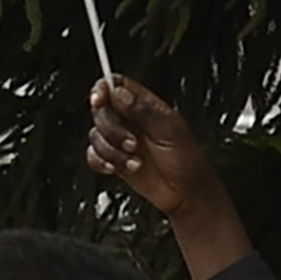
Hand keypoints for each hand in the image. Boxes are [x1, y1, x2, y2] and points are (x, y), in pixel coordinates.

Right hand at [82, 76, 251, 277]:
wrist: (187, 194)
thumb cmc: (187, 160)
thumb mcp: (170, 131)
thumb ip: (143, 111)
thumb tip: (119, 93)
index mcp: (145, 105)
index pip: (116, 85)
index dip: (103, 88)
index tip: (100, 100)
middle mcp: (130, 120)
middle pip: (101, 111)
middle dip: (112, 129)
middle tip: (132, 142)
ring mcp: (121, 140)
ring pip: (96, 135)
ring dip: (111, 150)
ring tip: (134, 160)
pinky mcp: (114, 160)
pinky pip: (93, 156)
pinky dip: (101, 162)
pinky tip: (116, 168)